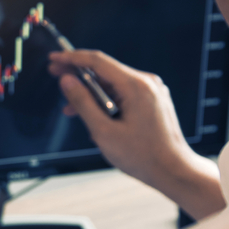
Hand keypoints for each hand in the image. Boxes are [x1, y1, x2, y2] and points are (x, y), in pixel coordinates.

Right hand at [48, 50, 225, 219]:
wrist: (174, 171)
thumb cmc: (142, 156)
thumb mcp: (103, 131)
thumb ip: (82, 102)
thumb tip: (66, 80)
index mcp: (136, 86)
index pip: (98, 61)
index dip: (72, 58)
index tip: (54, 58)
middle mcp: (146, 83)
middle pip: (105, 71)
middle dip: (78, 74)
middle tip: (55, 73)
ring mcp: (151, 91)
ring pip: (112, 84)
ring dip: (90, 93)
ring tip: (69, 108)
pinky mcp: (152, 101)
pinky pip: (123, 94)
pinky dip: (105, 101)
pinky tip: (92, 116)